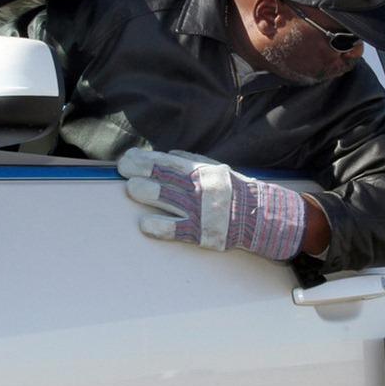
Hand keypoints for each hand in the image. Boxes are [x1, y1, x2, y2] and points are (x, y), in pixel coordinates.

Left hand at [118, 148, 307, 260]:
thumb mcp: (219, 170)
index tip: (128, 157)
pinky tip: (144, 224)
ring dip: (148, 192)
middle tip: (123, 169)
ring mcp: (200, 211)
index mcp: (203, 172)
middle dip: (141, 171)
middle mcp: (200, 188)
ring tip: (132, 188)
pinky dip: (160, 227)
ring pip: (169, 199)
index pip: (169, 162)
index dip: (146, 159)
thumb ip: (195, 161)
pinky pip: (177, 230)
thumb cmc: (237, 192)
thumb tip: (170, 152)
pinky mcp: (202, 232)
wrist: (261, 217)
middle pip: (166, 177)